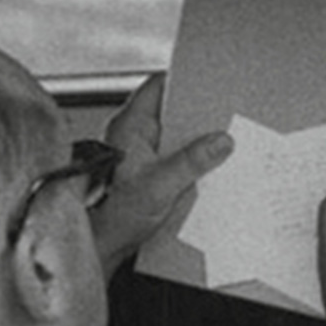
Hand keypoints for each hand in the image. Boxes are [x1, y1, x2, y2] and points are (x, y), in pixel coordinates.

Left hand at [91, 73, 232, 274]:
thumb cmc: (115, 217)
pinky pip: (174, 156)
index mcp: (129, 126)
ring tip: (221, 145)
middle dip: (197, 115)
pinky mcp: (147, 172)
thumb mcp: (160, 186)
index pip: (157, 86)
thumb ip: (192, 161)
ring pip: (174, 135)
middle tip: (223, 117)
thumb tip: (220, 142)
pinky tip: (209, 169)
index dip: (183, 80)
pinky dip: (191, 160)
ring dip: (196, 141)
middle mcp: (132, 136)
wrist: (103, 246)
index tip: (210, 82)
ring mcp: (139, 154)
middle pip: (170, 111)